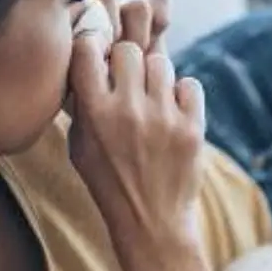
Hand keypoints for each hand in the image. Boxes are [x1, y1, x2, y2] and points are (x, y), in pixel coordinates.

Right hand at [67, 0, 205, 258]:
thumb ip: (82, 105)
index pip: (87, 50)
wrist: (151, 222)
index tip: (98, 59)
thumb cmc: (110, 183)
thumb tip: (88, 61)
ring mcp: (163, 119)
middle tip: (129, 82)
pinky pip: (190, 84)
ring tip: (152, 100)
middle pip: (129, 50)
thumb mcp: (80, 147)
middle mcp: (128, 111)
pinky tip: (174, 112)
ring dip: (155, 77)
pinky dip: (183, 94)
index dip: (93, 48)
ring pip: (161, 63)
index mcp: (94, 114)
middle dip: (127, 62)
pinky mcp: (192, 128)